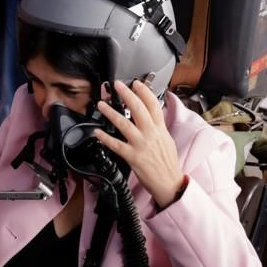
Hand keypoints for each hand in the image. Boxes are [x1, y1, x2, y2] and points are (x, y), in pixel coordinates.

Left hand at [94, 80, 185, 209]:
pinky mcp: (133, 157)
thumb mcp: (167, 140)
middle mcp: (151, 134)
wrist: (170, 183)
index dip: (144, 92)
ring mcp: (141, 145)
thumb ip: (158, 127)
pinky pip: (116, 145)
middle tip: (117, 85)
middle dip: (127, 94)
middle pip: (138, 109)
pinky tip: (97, 132)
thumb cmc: (168, 163)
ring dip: (111, 112)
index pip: (153, 105)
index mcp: (160, 129)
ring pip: (124, 124)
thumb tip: (151, 117)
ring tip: (101, 104)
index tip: (136, 83)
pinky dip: (105, 138)